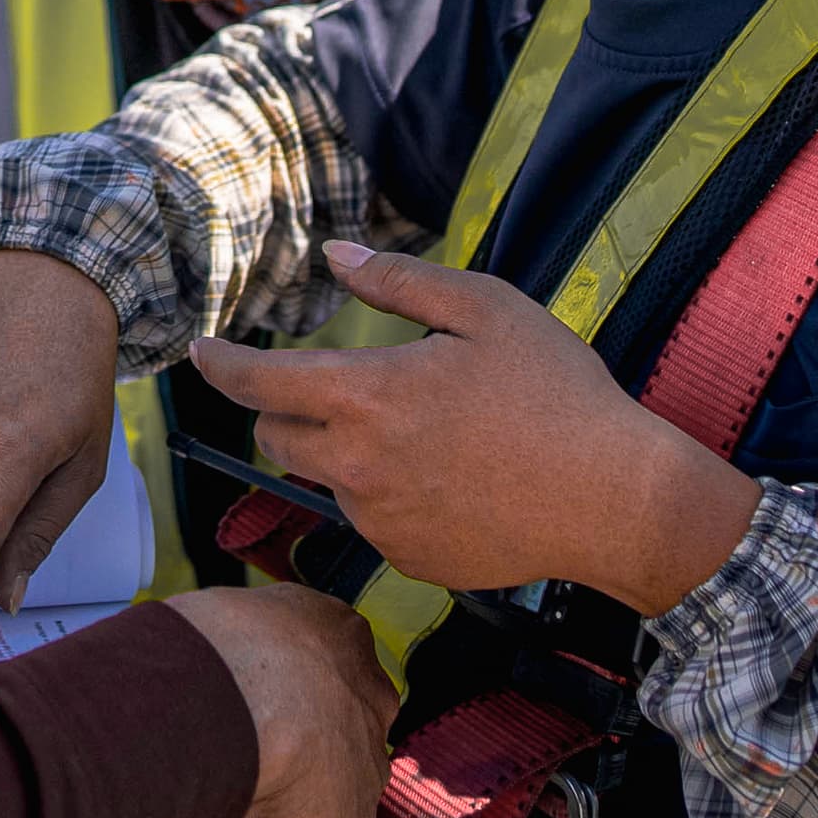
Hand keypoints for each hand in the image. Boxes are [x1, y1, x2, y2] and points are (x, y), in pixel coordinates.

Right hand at [159, 584, 397, 817]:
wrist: (235, 686)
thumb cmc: (213, 640)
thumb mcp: (226, 613)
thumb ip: (231, 639)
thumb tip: (194, 665)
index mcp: (339, 636)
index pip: (323, 672)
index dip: (280, 702)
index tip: (237, 716)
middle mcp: (368, 701)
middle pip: (334, 739)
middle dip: (286, 758)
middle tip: (228, 762)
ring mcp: (364, 771)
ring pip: (326, 802)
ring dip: (276, 812)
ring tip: (216, 805)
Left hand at [188, 244, 761, 613]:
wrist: (615, 500)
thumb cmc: (556, 394)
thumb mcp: (484, 309)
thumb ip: (398, 282)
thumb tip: (334, 258)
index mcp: (366, 397)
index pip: (256, 382)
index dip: (219, 364)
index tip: (201, 351)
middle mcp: (356, 466)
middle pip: (276, 437)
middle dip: (286, 409)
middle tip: (339, 388)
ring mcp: (379, 521)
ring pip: (328, 479)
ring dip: (347, 454)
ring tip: (426, 434)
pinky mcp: (407, 560)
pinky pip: (373, 521)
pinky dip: (391, 496)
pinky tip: (451, 479)